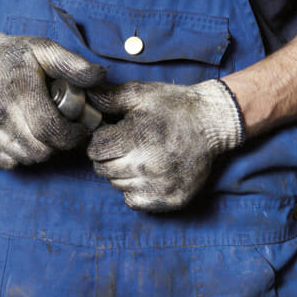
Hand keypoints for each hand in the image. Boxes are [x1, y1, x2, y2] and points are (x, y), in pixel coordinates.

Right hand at [0, 25, 104, 168]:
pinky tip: (20, 135)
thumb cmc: (11, 56)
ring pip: (23, 158)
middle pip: (38, 150)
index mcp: (19, 90)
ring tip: (40, 131)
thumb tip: (99, 76)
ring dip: (38, 150)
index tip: (78, 130)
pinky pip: (5, 162)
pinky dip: (17, 154)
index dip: (70, 136)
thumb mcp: (43, 49)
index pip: (50, 131)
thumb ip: (73, 64)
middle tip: (59, 130)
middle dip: (56, 144)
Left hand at [86, 80, 243, 211]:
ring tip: (140, 156)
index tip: (112, 134)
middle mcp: (149, 165)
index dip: (100, 140)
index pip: (96, 149)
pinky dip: (134, 190)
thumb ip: (109, 97)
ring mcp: (161, 185)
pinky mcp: (171, 200)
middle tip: (125, 145)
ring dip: (121, 173)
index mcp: (139, 137)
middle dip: (108, 156)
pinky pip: (134, 202)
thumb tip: (84, 94)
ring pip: (117, 185)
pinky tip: (146, 173)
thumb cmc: (174, 106)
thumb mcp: (141, 94)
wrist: (213, 123)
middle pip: (103, 169)